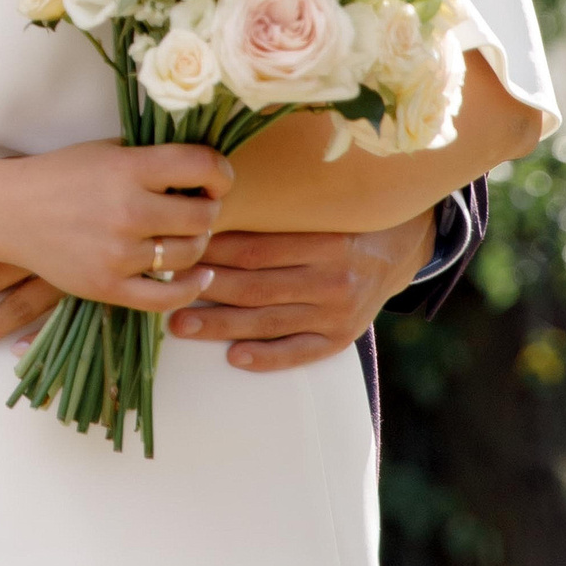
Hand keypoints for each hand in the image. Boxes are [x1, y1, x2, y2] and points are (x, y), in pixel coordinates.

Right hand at [0, 141, 233, 311]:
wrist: (9, 211)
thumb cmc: (60, 176)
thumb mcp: (105, 150)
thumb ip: (150, 157)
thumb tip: (202, 166)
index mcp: (127, 168)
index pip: (201, 165)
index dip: (220, 172)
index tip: (217, 178)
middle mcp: (127, 210)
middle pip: (202, 215)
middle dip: (207, 209)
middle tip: (197, 207)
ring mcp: (118, 253)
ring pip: (189, 254)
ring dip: (195, 243)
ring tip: (183, 234)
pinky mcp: (108, 286)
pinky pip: (168, 296)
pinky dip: (191, 286)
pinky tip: (200, 275)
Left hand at [170, 209, 436, 369]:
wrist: (399, 248)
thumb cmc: (344, 220)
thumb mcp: (320, 208)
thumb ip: (278, 213)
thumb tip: (214, 208)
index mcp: (327, 241)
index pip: (259, 249)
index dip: (216, 252)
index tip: (181, 251)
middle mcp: (334, 280)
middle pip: (258, 288)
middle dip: (208, 291)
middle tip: (167, 292)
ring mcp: (339, 314)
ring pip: (270, 321)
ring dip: (221, 326)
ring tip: (181, 325)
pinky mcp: (342, 339)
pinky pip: (300, 352)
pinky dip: (268, 357)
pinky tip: (234, 358)